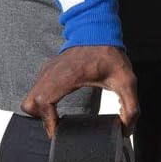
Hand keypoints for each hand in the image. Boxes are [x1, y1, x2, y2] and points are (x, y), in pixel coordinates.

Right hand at [20, 45, 138, 139]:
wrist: (98, 30)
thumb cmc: (109, 53)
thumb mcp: (127, 82)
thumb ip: (131, 108)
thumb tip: (125, 130)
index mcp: (69, 76)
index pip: (43, 101)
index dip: (48, 121)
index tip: (58, 132)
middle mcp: (53, 73)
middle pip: (29, 103)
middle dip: (41, 119)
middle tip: (58, 126)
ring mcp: (47, 71)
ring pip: (29, 98)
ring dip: (40, 111)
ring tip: (58, 119)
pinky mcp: (47, 71)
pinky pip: (35, 90)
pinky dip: (41, 102)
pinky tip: (57, 107)